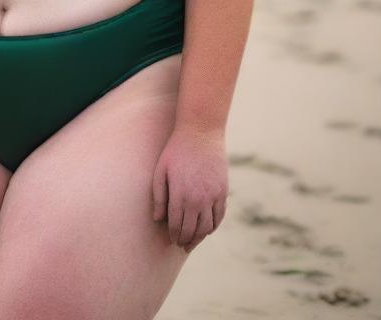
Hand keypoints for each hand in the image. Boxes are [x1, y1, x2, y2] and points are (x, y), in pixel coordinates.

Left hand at [151, 126, 227, 251]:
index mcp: (180, 194)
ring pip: (207, 227)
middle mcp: (198, 199)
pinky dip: (213, 226)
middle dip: (185, 240)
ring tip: (193, 242)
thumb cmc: (176, 150)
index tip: (172, 240)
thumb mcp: (161, 170)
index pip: (176, 224)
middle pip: (192, 229)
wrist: (200, 133)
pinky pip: (219, 217)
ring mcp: (212, 196)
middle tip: (181, 245)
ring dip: (200, 237)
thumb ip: (159, 196)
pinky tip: (207, 229)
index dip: (174, 235)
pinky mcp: (223, 192)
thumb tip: (158, 219)